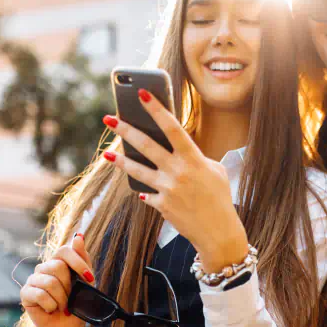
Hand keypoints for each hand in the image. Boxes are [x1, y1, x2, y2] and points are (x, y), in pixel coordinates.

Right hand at [20, 233, 92, 326]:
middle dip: (70, 287)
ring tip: (63, 307)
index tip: (90, 278)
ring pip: (50, 282)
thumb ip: (83, 260)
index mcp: (59, 262)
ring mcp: (33, 280)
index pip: (64, 250)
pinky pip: (39, 294)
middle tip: (71, 299)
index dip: (77, 263)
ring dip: (62, 299)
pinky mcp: (25, 294)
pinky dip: (51, 305)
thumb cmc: (78, 305)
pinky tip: (51, 310)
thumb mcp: (86, 283)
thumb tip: (78, 236)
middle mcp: (44, 268)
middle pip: (57, 267)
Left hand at [102, 92, 248, 272]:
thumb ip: (197, 159)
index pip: (172, 128)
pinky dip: (145, 191)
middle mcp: (178, 172)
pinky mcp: (162, 206)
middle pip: (146, 146)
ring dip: (120, 160)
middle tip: (109, 118)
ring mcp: (168, 189)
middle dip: (125, 130)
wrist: (218, 232)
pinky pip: (147, 194)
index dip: (156, 109)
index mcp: (194, 159)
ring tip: (107, 153)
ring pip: (137, 170)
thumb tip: (175, 152)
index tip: (142, 94)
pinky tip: (139, 188)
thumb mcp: (216, 172)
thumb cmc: (220, 198)